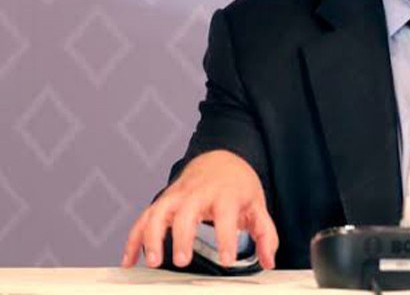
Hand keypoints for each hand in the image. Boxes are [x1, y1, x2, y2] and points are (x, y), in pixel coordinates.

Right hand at [121, 150, 278, 269]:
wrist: (222, 159)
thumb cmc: (238, 186)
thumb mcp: (257, 205)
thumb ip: (264, 234)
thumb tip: (269, 260)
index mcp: (226, 194)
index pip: (226, 216)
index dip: (226, 238)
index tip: (226, 260)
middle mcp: (199, 192)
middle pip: (186, 211)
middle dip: (182, 236)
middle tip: (182, 261)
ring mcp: (178, 195)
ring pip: (158, 211)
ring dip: (152, 236)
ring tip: (152, 262)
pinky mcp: (163, 200)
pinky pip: (144, 218)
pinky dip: (134, 238)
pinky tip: (129, 260)